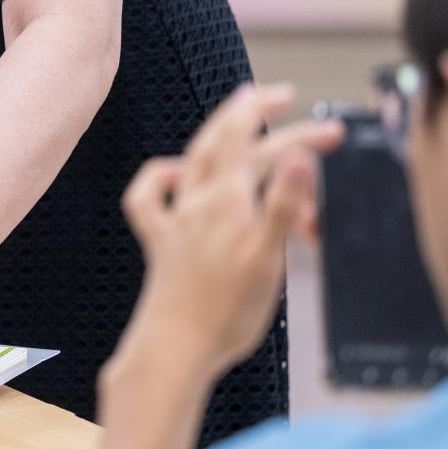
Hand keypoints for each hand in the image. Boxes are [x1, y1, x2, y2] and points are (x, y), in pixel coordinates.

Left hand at [118, 83, 342, 377]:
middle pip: (224, 141)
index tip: (299, 101)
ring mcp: (175, 219)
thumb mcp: (268, 257)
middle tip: (286, 100)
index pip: (247, 138)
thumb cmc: (224, 311)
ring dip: (222, 136)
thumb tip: (298, 156)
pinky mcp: (161, 241)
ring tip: (241, 122)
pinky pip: (150, 196)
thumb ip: (284, 204)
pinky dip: (162, 175)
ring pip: (196, 159)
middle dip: (256, 115)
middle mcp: (195, 201)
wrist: (174, 348)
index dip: (271, 112)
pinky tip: (176, 173)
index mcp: (225, 200)